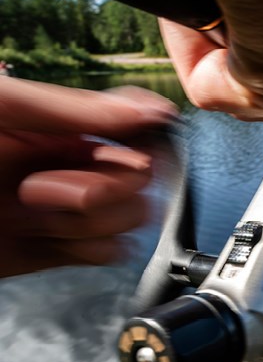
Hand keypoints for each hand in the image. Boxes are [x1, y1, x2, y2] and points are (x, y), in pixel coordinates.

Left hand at [0, 77, 177, 276]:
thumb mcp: (2, 108)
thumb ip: (76, 108)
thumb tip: (148, 110)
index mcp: (64, 125)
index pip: (138, 129)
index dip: (149, 143)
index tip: (135, 155)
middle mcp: (74, 165)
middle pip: (144, 182)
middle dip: (103, 190)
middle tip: (47, 187)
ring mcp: (69, 209)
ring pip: (133, 219)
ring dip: (87, 222)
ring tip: (32, 212)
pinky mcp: (59, 249)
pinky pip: (108, 253)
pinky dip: (84, 250)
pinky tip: (44, 238)